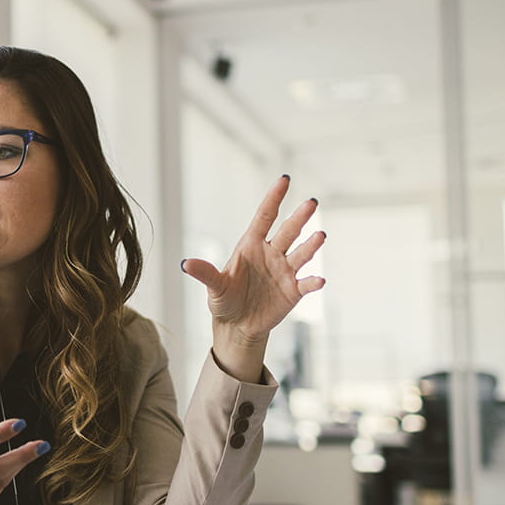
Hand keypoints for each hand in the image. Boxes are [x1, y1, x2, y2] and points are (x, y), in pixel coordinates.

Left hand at [180, 175, 325, 379]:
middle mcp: (271, 254)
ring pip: (301, 254)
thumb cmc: (224, 299)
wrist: (237, 324)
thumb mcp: (214, 287)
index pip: (264, 217)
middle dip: (299, 217)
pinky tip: (319, 280)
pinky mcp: (293, 291)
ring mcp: (284, 271)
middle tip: (311, 203)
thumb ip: (205, 274)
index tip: (284, 179)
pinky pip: (306, 284)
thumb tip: (185, 264)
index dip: (274, 198)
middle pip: (288, 231)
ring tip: (320, 236)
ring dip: (311, 246)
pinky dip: (313, 282)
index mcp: (251, 245)